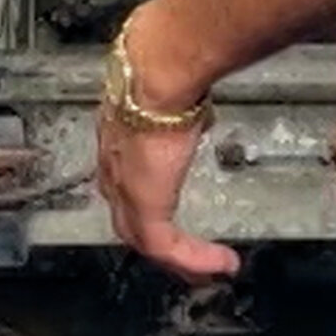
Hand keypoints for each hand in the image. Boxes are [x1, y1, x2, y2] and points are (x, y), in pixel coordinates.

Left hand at [96, 0, 237, 281]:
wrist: (162, 67)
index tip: (171, 215)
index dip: (147, 205)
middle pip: (131, 222)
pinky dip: (194, 260)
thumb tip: (200, 109)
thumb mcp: (178, 95)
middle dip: (161, 245)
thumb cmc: (170, 64)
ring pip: (146, 241)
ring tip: (206, 271)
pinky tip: (220, 264)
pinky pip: (166, 247)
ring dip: (179, 260)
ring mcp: (126, 189)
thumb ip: (184, 111)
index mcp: (119, 140)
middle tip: (189, 261)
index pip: (127, 184)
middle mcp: (115, 167)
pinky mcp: (145, 205)